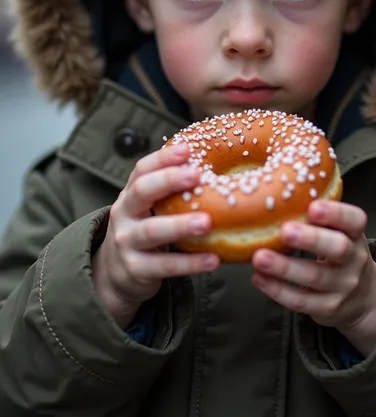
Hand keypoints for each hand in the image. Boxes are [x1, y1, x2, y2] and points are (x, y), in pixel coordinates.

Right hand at [92, 144, 219, 327]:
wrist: (114, 273)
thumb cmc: (143, 230)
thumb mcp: (148, 207)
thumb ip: (170, 191)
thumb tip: (213, 168)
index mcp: (131, 193)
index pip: (143, 169)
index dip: (163, 158)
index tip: (187, 149)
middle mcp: (124, 214)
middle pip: (142, 192)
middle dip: (169, 181)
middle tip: (197, 175)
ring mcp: (127, 242)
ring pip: (152, 231)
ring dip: (181, 225)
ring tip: (208, 222)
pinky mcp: (135, 269)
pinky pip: (164, 266)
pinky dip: (190, 263)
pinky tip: (213, 259)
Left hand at [252, 200, 375, 356]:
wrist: (363, 298)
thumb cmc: (339, 251)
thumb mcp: (340, 231)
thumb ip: (319, 213)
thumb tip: (278, 181)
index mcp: (355, 234)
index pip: (354, 220)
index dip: (336, 213)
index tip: (313, 206)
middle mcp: (353, 260)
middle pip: (338, 249)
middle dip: (311, 239)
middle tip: (285, 231)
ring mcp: (342, 287)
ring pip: (315, 277)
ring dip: (285, 267)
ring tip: (259, 257)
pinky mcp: (328, 308)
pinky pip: (302, 301)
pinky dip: (277, 290)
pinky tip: (258, 278)